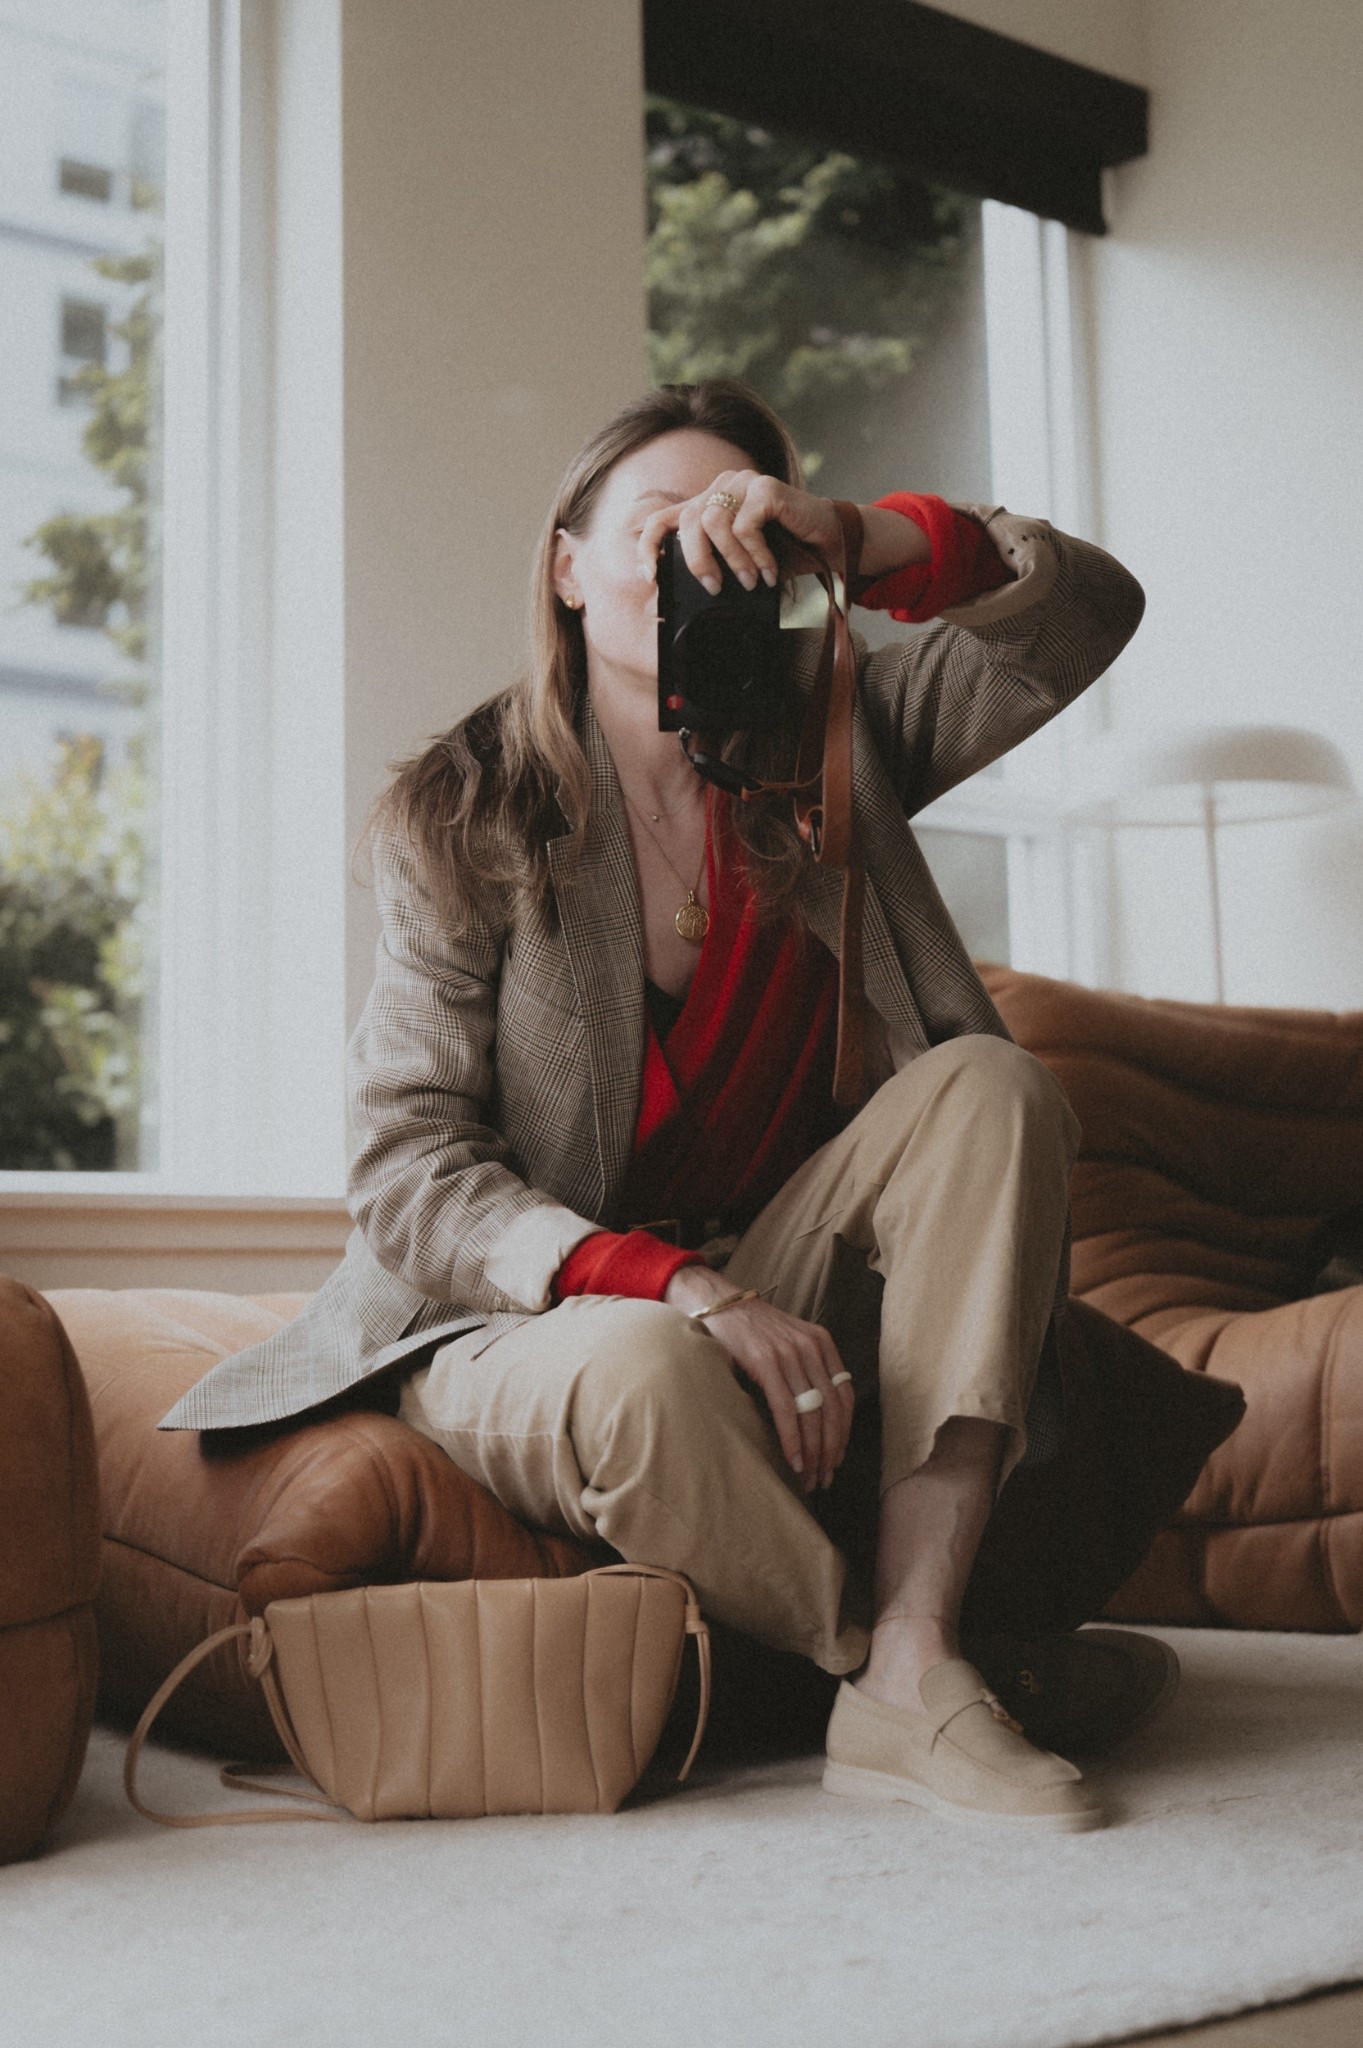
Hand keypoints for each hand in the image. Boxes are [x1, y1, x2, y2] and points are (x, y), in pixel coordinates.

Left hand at [637, 472, 932, 595]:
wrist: (830, 543)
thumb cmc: (785, 555)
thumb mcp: (741, 564)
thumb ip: (714, 565)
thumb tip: (682, 594)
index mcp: (708, 504)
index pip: (664, 518)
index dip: (649, 545)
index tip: (650, 576)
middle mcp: (721, 488)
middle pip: (688, 522)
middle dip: (697, 561)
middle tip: (714, 588)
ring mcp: (743, 483)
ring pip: (713, 522)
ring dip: (730, 559)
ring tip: (749, 582)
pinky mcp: (765, 487)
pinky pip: (745, 524)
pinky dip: (755, 554)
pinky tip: (768, 571)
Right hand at [664, 1265, 854, 1492]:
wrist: (717, 1303)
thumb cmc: (750, 1330)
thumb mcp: (788, 1342)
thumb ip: (806, 1370)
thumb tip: (817, 1418)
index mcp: (821, 1343)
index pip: (845, 1395)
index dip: (844, 1431)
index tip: (837, 1457)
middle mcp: (811, 1347)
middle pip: (832, 1409)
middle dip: (831, 1449)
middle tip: (825, 1477)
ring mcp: (789, 1353)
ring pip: (813, 1413)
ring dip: (814, 1452)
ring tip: (810, 1477)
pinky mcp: (766, 1362)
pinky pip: (787, 1409)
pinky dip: (793, 1440)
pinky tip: (794, 1460)